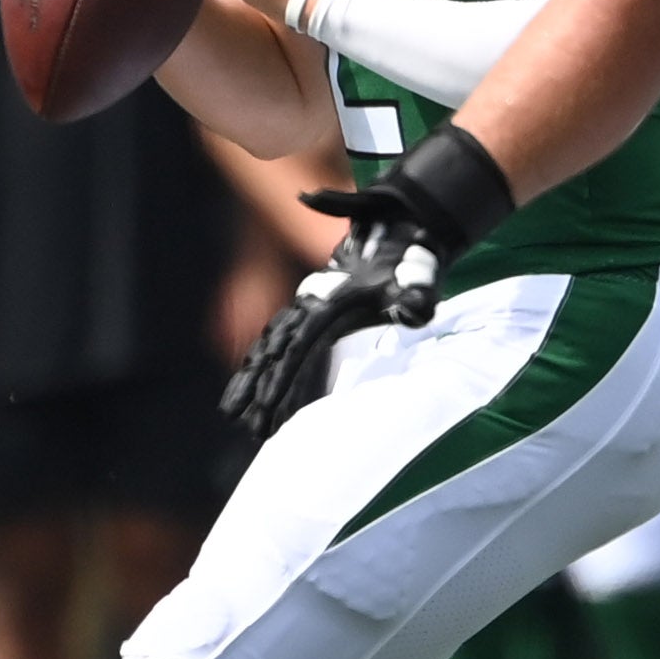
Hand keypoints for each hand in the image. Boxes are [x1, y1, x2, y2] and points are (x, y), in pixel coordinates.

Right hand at [219, 125, 518, 435]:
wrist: (398, 234)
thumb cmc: (409, 263)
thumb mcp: (419, 277)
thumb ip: (415, 293)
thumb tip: (410, 310)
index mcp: (329, 304)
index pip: (300, 346)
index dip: (283, 375)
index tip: (269, 405)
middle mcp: (310, 307)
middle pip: (275, 351)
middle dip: (259, 387)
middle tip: (245, 424)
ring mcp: (307, 311)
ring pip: (271, 349)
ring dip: (254, 381)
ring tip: (240, 419)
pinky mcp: (310, 317)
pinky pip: (281, 347)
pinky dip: (265, 369)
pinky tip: (256, 397)